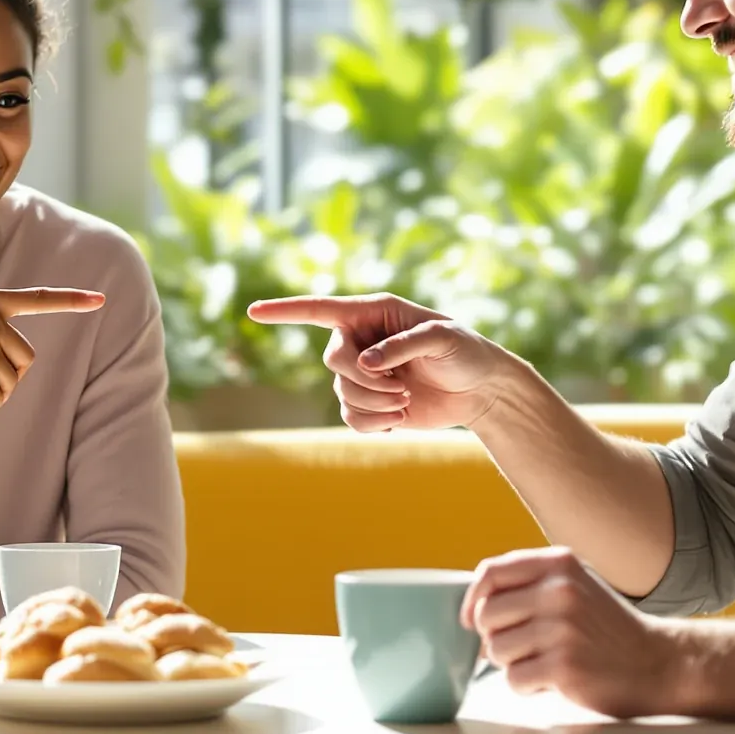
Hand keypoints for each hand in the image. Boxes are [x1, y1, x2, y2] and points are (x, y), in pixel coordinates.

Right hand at [247, 293, 520, 431]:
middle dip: (363, 380)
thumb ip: (401, 346)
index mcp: (373, 313)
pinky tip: (397, 421)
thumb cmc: (465, 352)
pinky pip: (349, 417)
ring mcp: (363, 374)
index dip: (285, 311)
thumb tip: (365, 363)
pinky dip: (371, 423)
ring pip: (342, 392)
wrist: (480, 390)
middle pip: (332, 360)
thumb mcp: (442, 339)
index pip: (319, 310)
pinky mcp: (370, 404)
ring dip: (374, 403)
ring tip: (406, 403)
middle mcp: (361, 341)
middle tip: (400, 390)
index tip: (253, 312)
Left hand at [464, 547, 690, 718]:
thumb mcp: (575, 585)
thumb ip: (530, 584)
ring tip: (546, 661)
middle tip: (525, 648)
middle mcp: (559, 590)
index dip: (473, 600)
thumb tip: (472, 607)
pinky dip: (527, 686)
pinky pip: (513, 679)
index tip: (471, 620)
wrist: (660, 664)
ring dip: (513, 664)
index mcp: (559, 563)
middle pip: (487, 616)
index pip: (491, 573)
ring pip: (495, 650)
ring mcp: (561, 628)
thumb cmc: (607, 628)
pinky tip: (554, 680)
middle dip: (496, 638)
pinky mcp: (563, 666)